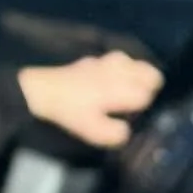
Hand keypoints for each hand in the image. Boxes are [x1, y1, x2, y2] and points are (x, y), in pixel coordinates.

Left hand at [17, 51, 161, 148]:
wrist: (42, 89)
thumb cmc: (71, 111)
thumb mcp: (94, 131)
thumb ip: (116, 133)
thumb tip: (126, 130)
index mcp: (121, 89)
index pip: (148, 94)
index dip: (145, 106)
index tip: (135, 114)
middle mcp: (119, 71)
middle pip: (150, 74)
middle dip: (148, 88)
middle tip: (135, 101)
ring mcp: (107, 61)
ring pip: (136, 64)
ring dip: (137, 76)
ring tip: (127, 89)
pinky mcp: (95, 59)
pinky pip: (119, 61)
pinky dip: (121, 69)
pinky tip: (111, 80)